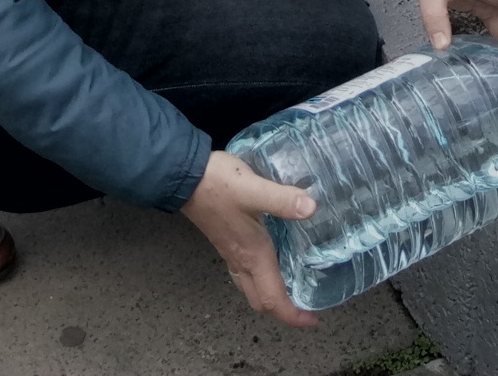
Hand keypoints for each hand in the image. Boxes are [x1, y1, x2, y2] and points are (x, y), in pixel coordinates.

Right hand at [181, 150, 319, 329]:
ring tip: (291, 286)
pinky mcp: (225, 241)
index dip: (294, 316)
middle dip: (283, 311)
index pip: (273, 300)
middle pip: (261, 301)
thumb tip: (311, 208)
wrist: (184, 176)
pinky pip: (244, 272)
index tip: (314, 320)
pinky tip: (269, 258)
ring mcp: (230, 252)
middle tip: (305, 305)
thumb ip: (281, 199)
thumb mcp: (253, 188)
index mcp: (253, 255)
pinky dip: (260, 276)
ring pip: (251, 288)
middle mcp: (241, 260)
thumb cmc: (218, 185)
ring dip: (271, 295)